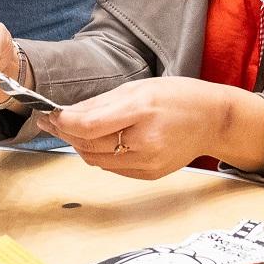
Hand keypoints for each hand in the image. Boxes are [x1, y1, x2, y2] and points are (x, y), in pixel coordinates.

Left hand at [42, 78, 263, 181]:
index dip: (62, 122)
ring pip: (96, 160)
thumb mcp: (138, 88)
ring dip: (79, 146)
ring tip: (73, 130)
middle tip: (52, 121)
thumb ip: (100, 103)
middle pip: (88, 145)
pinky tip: (100, 141)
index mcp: (141, 111)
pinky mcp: (149, 175)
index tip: (49, 114)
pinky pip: (112, 167)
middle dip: (66, 133)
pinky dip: (100, 155)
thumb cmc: (177, 97)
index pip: (88, 126)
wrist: (213, 120)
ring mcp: (148, 163)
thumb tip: (66, 114)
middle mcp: (145, 141)